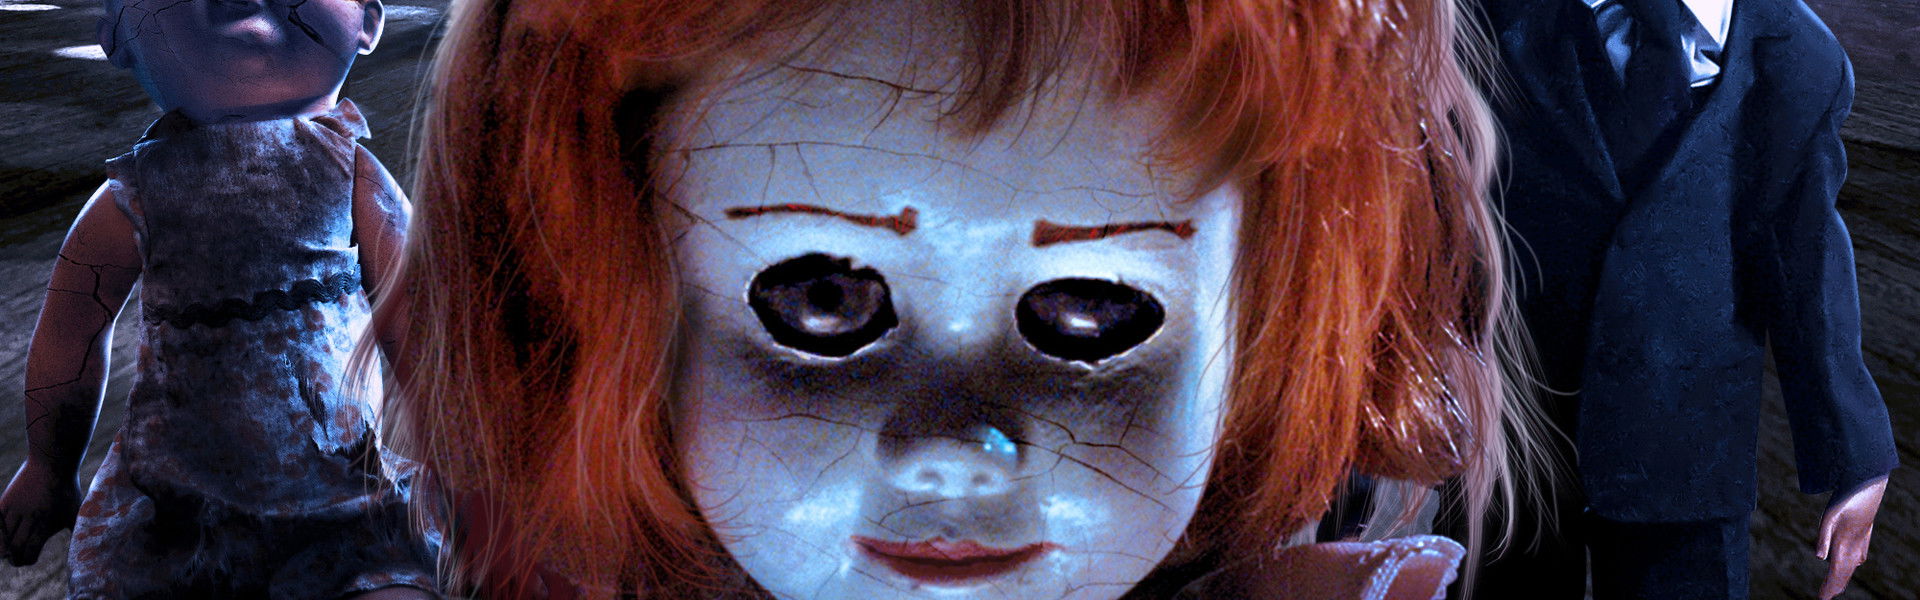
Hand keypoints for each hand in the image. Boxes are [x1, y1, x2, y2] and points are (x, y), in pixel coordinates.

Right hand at [0, 459, 82, 566]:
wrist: (53, 462)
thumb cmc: (67, 488)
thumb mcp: (74, 510)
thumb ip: (75, 528)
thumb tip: (84, 544)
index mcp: (47, 523)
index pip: (30, 551)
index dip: (26, 560)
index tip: (26, 561)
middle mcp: (30, 518)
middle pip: (15, 547)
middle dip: (14, 558)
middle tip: (14, 559)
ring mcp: (16, 509)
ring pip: (2, 537)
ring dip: (2, 548)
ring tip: (5, 552)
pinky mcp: (5, 501)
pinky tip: (0, 537)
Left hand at [1816, 475, 1887, 598]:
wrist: (1867, 487)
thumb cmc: (1846, 501)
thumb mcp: (1829, 517)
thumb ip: (1823, 538)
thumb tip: (1819, 558)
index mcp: (1845, 545)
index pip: (1837, 573)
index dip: (1829, 587)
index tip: (1823, 598)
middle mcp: (1855, 546)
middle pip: (1845, 572)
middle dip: (1835, 586)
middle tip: (1825, 597)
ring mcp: (1861, 540)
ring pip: (1852, 565)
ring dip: (1843, 577)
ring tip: (1836, 587)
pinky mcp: (1863, 534)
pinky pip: (1858, 555)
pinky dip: (1851, 564)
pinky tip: (1853, 564)